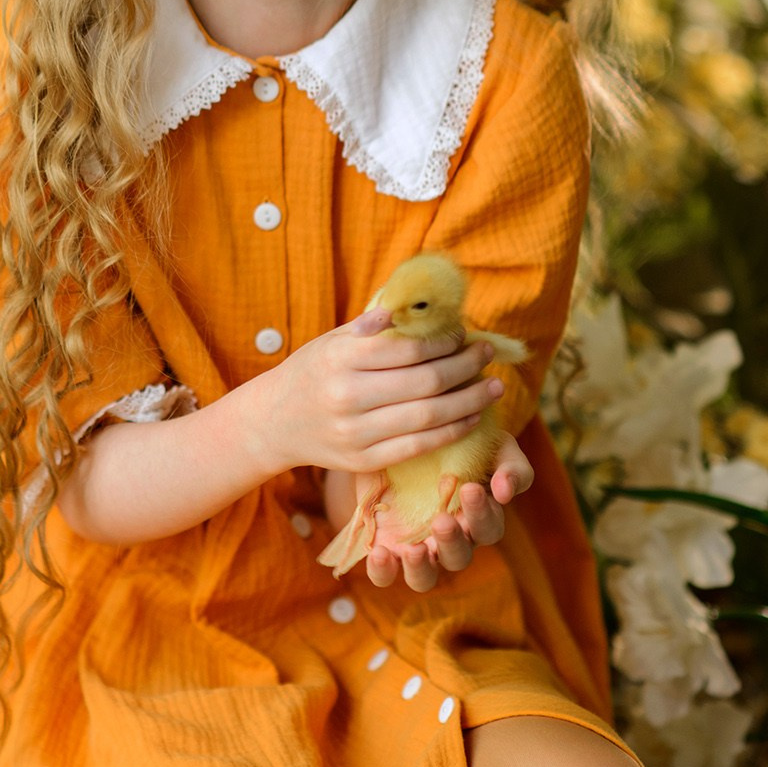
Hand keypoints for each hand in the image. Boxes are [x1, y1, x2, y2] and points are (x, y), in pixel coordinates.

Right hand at [248, 308, 504, 478]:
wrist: (274, 422)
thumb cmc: (313, 372)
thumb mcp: (334, 339)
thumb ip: (374, 326)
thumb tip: (419, 305)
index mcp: (341, 357)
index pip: (408, 348)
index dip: (445, 341)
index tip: (465, 334)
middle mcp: (347, 395)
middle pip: (426, 382)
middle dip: (467, 367)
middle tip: (488, 355)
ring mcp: (355, 432)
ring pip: (429, 417)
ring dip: (470, 401)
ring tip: (493, 387)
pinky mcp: (363, 461)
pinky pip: (419, 447)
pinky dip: (452, 431)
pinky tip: (471, 418)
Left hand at [362, 432, 532, 591]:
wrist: (401, 436)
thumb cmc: (458, 442)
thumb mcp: (492, 445)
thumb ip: (510, 467)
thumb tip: (506, 492)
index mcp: (477, 518)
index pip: (488, 528)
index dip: (482, 514)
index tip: (469, 488)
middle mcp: (448, 540)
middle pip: (458, 557)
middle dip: (451, 541)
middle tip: (442, 521)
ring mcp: (416, 547)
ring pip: (424, 577)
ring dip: (420, 568)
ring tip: (413, 550)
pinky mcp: (385, 547)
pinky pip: (384, 574)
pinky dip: (382, 570)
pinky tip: (380, 553)